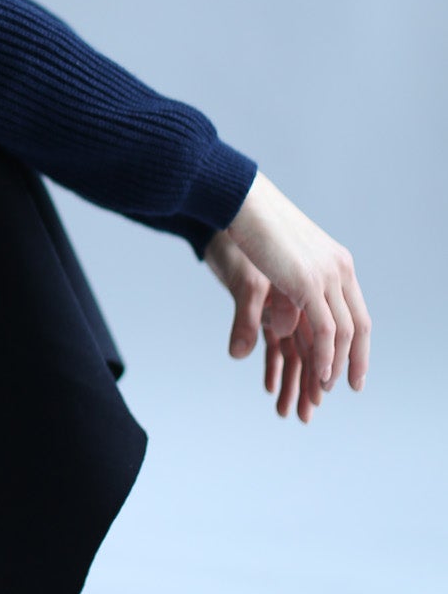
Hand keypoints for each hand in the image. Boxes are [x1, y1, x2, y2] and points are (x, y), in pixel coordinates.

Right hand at [202, 171, 370, 424]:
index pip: (355, 310)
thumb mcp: (270, 271)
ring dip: (336, 364)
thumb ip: (282, 302)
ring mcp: (325, 275)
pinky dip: (325, 356)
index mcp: (334, 263)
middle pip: (357, 324)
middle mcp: (337, 269)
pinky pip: (325, 328)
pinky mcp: (308, 282)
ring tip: (327, 390)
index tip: (353, 367)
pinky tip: (321, 375)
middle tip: (350, 387)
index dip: (357, 342)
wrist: (235, 202)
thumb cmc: (246, 232)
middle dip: (354, 360)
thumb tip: (284, 331)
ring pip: (342, 331)